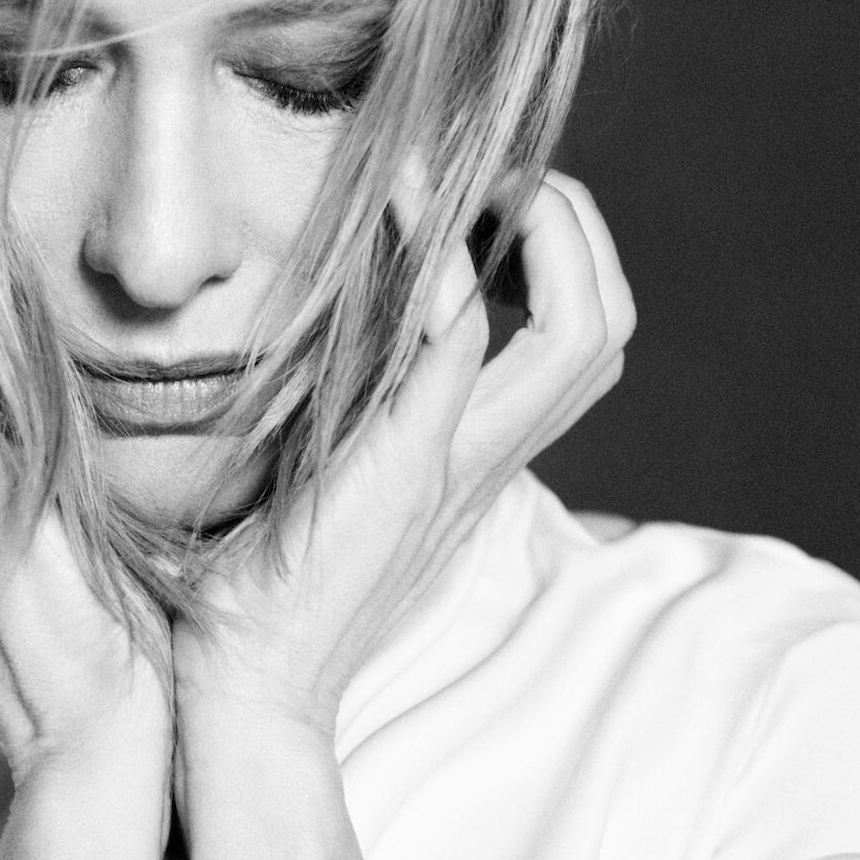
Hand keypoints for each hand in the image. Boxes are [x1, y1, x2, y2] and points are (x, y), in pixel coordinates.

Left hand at [172, 169, 633, 743]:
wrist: (252, 682)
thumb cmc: (271, 582)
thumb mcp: (333, 474)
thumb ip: (354, 410)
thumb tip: (325, 334)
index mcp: (477, 455)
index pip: (582, 344)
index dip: (568, 259)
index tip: (495, 201)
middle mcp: (487, 456)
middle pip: (607, 329)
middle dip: (580, 230)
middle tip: (506, 177)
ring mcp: (455, 460)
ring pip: (577, 337)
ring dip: (545, 234)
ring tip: (483, 180)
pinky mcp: (403, 462)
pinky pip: (457, 348)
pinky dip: (447, 267)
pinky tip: (406, 202)